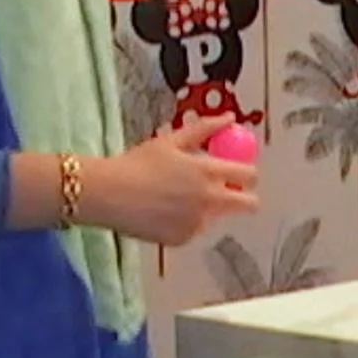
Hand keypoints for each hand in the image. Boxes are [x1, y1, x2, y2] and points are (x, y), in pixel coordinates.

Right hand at [82, 120, 259, 246]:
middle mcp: (209, 199)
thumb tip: (229, 118)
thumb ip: (205, 129)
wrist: (108, 194)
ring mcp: (197, 222)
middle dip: (246, 199)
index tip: (243, 175)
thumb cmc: (137, 163)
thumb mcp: (171, 141)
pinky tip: (163, 212)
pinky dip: (185, 223)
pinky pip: (193, 230)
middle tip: (230, 194)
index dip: (249, 174)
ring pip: (217, 217)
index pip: (249, 175)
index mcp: (209, 172)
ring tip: (176, 199)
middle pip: (249, 204)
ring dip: (208, 210)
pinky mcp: (183, 239)